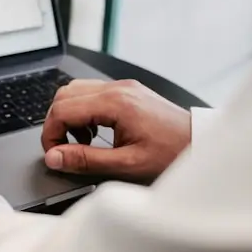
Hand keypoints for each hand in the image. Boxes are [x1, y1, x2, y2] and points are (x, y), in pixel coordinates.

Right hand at [41, 79, 190, 181]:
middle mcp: (117, 88)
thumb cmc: (171, 153)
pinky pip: (91, 93)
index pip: (62, 109)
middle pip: (64, 95)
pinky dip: (83, 111)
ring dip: (69, 116)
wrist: (200, 143)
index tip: (55, 155)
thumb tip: (55, 157)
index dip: (51, 134)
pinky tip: (95, 132)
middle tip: (64, 149)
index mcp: (115, 102)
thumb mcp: (126, 165)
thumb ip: (86, 160)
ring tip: (83, 142)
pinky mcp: (126, 90)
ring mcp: (122, 86)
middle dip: (56, 123)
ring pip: (75, 90)